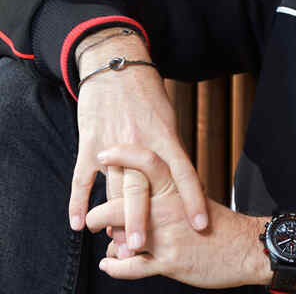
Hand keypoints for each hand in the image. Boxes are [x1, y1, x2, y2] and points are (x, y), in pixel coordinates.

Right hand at [69, 30, 207, 252]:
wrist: (117, 65)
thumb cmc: (147, 92)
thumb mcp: (167, 117)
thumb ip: (171, 148)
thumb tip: (180, 178)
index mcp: (164, 136)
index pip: (183, 173)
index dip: (193, 199)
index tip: (201, 224)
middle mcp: (139, 143)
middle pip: (140, 188)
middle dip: (141, 220)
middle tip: (144, 248)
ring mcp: (112, 144)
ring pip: (112, 188)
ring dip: (112, 219)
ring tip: (116, 245)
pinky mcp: (89, 142)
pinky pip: (82, 177)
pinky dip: (77, 201)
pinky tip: (76, 223)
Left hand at [86, 145, 266, 286]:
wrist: (244, 248)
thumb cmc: (220, 223)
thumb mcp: (196, 197)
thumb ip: (172, 189)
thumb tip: (149, 181)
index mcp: (178, 186)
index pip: (147, 161)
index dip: (123, 155)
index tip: (104, 154)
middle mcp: (170, 207)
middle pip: (123, 201)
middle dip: (99, 213)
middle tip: (92, 219)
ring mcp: (168, 235)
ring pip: (121, 235)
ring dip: (108, 243)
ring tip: (105, 244)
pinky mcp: (169, 262)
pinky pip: (130, 266)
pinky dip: (115, 267)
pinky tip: (109, 265)